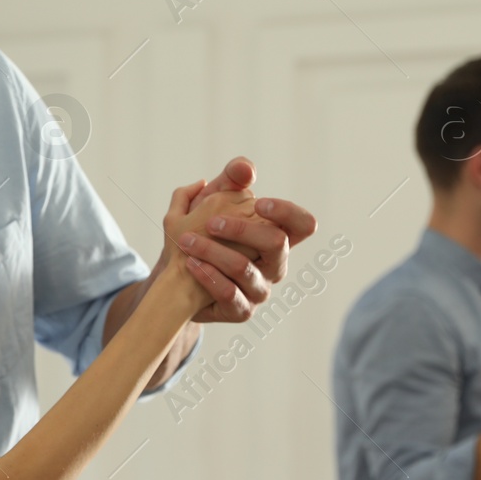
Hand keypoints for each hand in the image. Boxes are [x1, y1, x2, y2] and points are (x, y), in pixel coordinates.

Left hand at [177, 157, 319, 322]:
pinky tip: (191, 263)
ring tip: (186, 242)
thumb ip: (230, 181)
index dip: (288, 212)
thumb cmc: (202, 234)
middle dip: (243, 229)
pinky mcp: (240, 311)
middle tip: (211, 222)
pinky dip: (207, 276)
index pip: (304, 225)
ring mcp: (260, 291)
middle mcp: (275, 266)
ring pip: (245, 270)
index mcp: (277, 237)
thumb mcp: (212, 202)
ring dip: (213, 252)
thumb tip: (245, 168)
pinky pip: (229, 295)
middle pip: (277, 244)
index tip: (259, 203)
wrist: (176, 277)